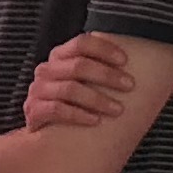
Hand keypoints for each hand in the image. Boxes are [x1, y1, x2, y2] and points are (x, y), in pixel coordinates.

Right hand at [23, 32, 137, 133]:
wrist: (47, 130)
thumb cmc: (74, 102)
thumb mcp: (84, 81)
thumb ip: (99, 69)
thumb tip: (139, 59)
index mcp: (60, 56)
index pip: (81, 43)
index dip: (104, 49)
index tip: (126, 61)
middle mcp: (46, 69)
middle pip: (78, 66)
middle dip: (107, 76)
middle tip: (130, 86)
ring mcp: (38, 90)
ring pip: (70, 89)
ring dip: (98, 99)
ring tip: (118, 110)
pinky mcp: (33, 111)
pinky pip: (57, 110)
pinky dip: (79, 115)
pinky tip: (95, 121)